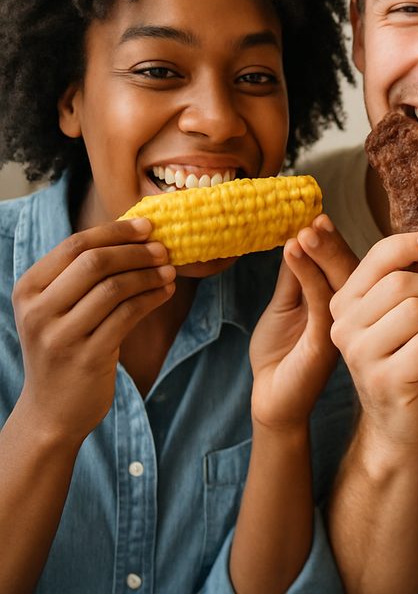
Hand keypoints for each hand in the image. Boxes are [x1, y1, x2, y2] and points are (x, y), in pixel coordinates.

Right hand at [11, 218, 175, 442]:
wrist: (52, 410)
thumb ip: (81, 276)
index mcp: (28, 289)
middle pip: (95, 262)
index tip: (147, 226)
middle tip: (164, 248)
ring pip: (115, 288)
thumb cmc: (64, 349)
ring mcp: (61, 335)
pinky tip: (165, 292)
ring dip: (149, 274)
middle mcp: (39, 310)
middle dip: (135, 251)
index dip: (115, 232)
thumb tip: (135, 236)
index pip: (74, 245)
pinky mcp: (88, 356)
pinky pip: (128, 315)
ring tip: (170, 270)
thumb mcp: (57, 310)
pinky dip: (152, 298)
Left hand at [249, 215, 358, 430]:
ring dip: (323, 252)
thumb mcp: (284, 307)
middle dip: (333, 240)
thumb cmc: (280, 356)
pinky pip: (322, 303)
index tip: (319, 214)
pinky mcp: (326, 344)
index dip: (336, 239)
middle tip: (316, 216)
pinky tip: (293, 254)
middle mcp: (349, 314)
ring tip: (305, 229)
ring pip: (342, 283)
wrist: (273, 402)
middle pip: (352, 269)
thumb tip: (297, 236)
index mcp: (341, 304)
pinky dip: (308, 276)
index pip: (346, 264)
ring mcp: (341, 329)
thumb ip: (295, 277)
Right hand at [329, 232, 417, 452]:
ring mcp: (360, 355)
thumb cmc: (411, 360)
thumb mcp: (409, 312)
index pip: (378, 257)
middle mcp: (344, 326)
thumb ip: (413, 276)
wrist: (402, 421)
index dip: (411, 243)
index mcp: (346, 302)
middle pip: (404, 284)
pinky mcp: (383, 380)